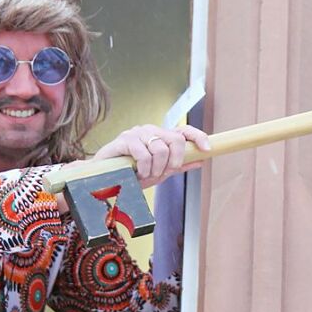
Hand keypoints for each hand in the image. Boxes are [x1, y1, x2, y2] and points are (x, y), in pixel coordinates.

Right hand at [92, 124, 211, 188]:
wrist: (104, 180)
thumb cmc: (131, 174)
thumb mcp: (159, 172)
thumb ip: (178, 165)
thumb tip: (201, 160)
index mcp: (161, 136)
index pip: (184, 131)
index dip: (198, 137)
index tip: (207, 149)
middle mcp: (150, 130)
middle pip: (176, 140)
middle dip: (173, 162)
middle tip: (160, 173)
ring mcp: (137, 133)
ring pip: (160, 149)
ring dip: (154, 169)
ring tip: (143, 175)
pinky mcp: (124, 140)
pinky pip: (143, 154)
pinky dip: (143, 168)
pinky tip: (135, 173)